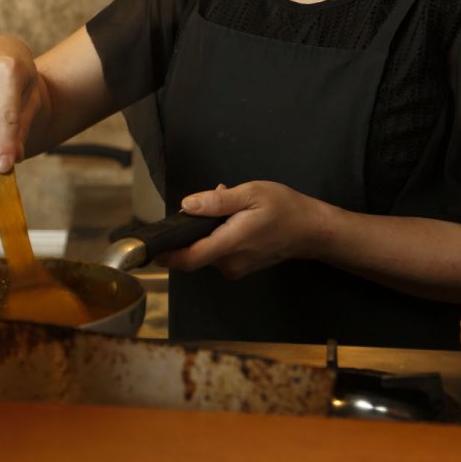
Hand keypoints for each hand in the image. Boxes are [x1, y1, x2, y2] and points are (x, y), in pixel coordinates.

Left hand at [160, 181, 322, 279]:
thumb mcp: (251, 193)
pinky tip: (236, 218)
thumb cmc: (284, 208)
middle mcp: (230, 263)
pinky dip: (220, 235)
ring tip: (231, 206)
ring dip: (209, 230)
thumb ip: (217, 201)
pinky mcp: (241, 267)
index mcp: (231, 243)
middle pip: (195, 251)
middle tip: (211, 202)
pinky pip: (220, 252)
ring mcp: (237, 268)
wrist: (311, 230)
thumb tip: (187, 205)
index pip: (189, 258)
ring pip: (208, 250)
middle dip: (193, 228)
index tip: (149, 249)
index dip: (166, 256)